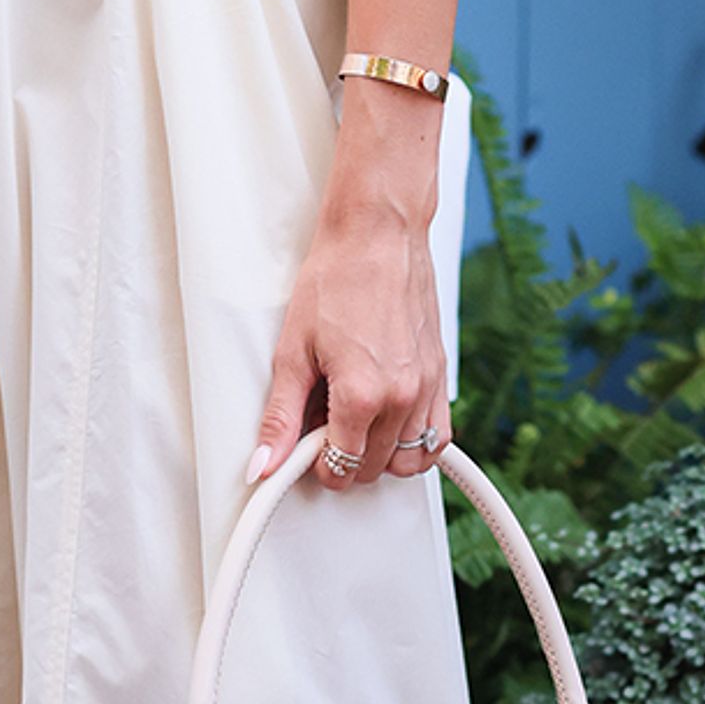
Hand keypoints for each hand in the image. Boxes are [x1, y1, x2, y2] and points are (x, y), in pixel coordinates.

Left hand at [248, 173, 450, 490]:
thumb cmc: (334, 280)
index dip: (315, 464)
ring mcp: (427, 388)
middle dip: (343, 457)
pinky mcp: (440, 374)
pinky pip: (438, 437)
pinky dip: (415, 441)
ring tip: (354, 422)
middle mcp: (402, 398)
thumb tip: (264, 465)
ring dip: (379, 454)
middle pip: (373, 469)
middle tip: (322, 422)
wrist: (377, 234)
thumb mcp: (293, 350)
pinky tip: (388, 420)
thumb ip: (280, 416)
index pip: (340, 467)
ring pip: (409, 461)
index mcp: (362, 396)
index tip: (303, 445)